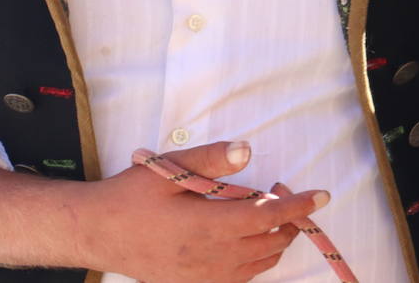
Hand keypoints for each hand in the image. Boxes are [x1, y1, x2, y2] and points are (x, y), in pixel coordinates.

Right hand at [75, 141, 327, 282]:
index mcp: (206, 226)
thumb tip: (248, 149)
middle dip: (288, 218)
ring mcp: (204, 278)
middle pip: (270, 242)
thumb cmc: (132, 196)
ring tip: (265, 211)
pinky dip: (257, 258)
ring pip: (260, 263)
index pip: (267, 217)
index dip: (298, 206)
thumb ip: (211, 159)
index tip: (322, 194)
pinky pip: (241, 278)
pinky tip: (247, 238)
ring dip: (274, 238)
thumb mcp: (168, 169)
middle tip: (279, 191)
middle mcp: (210, 258)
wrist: (97, 232)